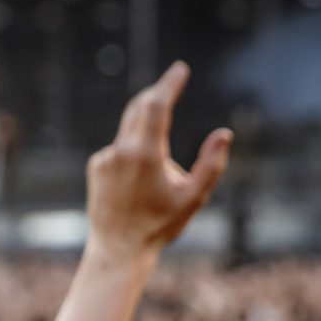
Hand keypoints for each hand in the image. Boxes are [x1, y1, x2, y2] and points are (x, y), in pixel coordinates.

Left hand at [85, 62, 231, 258]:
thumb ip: (212, 165)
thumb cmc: (159, 225)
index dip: (169, 84)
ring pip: (131, 132)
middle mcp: (121, 151)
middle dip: (158, 94)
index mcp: (145, 155)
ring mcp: (105, 158)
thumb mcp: (193, 198)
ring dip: (149, 137)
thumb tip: (224, 134)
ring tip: (155, 183)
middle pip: (140, 108)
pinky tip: (136, 186)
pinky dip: (133, 154)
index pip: (156, 105)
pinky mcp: (96, 166)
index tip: (179, 70)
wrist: (117, 249)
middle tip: (172, 84)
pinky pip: (120, 149)